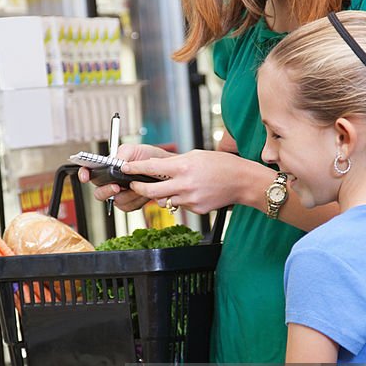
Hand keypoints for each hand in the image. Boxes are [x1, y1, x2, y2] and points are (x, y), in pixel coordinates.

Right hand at [77, 142, 171, 211]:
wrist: (166, 170)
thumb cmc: (150, 158)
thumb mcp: (136, 149)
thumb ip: (123, 153)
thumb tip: (114, 162)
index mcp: (109, 168)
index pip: (90, 172)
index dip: (84, 173)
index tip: (85, 175)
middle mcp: (112, 182)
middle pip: (99, 192)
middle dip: (106, 190)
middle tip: (116, 186)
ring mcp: (121, 194)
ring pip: (115, 201)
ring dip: (127, 195)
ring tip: (137, 186)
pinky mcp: (131, 203)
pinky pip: (128, 207)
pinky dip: (136, 200)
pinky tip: (142, 192)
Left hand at [121, 149, 256, 213]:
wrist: (241, 181)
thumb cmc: (221, 164)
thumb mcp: (196, 156)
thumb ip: (175, 163)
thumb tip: (156, 168)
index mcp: (183, 167)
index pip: (151, 168)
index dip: (135, 169)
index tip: (124, 168)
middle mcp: (184, 184)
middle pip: (151, 192)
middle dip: (138, 188)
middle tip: (134, 185)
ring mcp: (190, 199)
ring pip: (165, 201)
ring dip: (162, 195)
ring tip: (171, 187)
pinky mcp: (196, 209)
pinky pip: (180, 205)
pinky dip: (181, 199)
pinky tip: (192, 192)